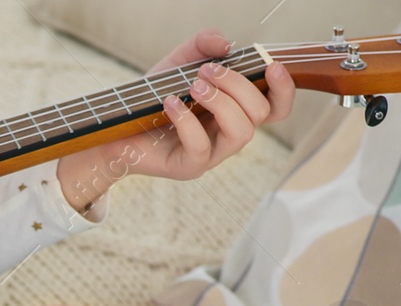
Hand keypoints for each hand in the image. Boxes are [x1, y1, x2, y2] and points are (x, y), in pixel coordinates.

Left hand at [55, 29, 296, 212]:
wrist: (117, 129)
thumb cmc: (154, 99)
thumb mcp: (179, 63)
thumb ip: (202, 46)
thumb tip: (224, 43)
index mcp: (236, 112)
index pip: (276, 107)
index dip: (284, 89)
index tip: (272, 65)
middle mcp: (228, 134)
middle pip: (260, 113)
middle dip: (238, 85)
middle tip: (206, 71)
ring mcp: (211, 155)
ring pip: (241, 132)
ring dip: (221, 102)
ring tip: (193, 85)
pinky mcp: (188, 167)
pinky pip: (201, 146)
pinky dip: (187, 119)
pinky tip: (170, 102)